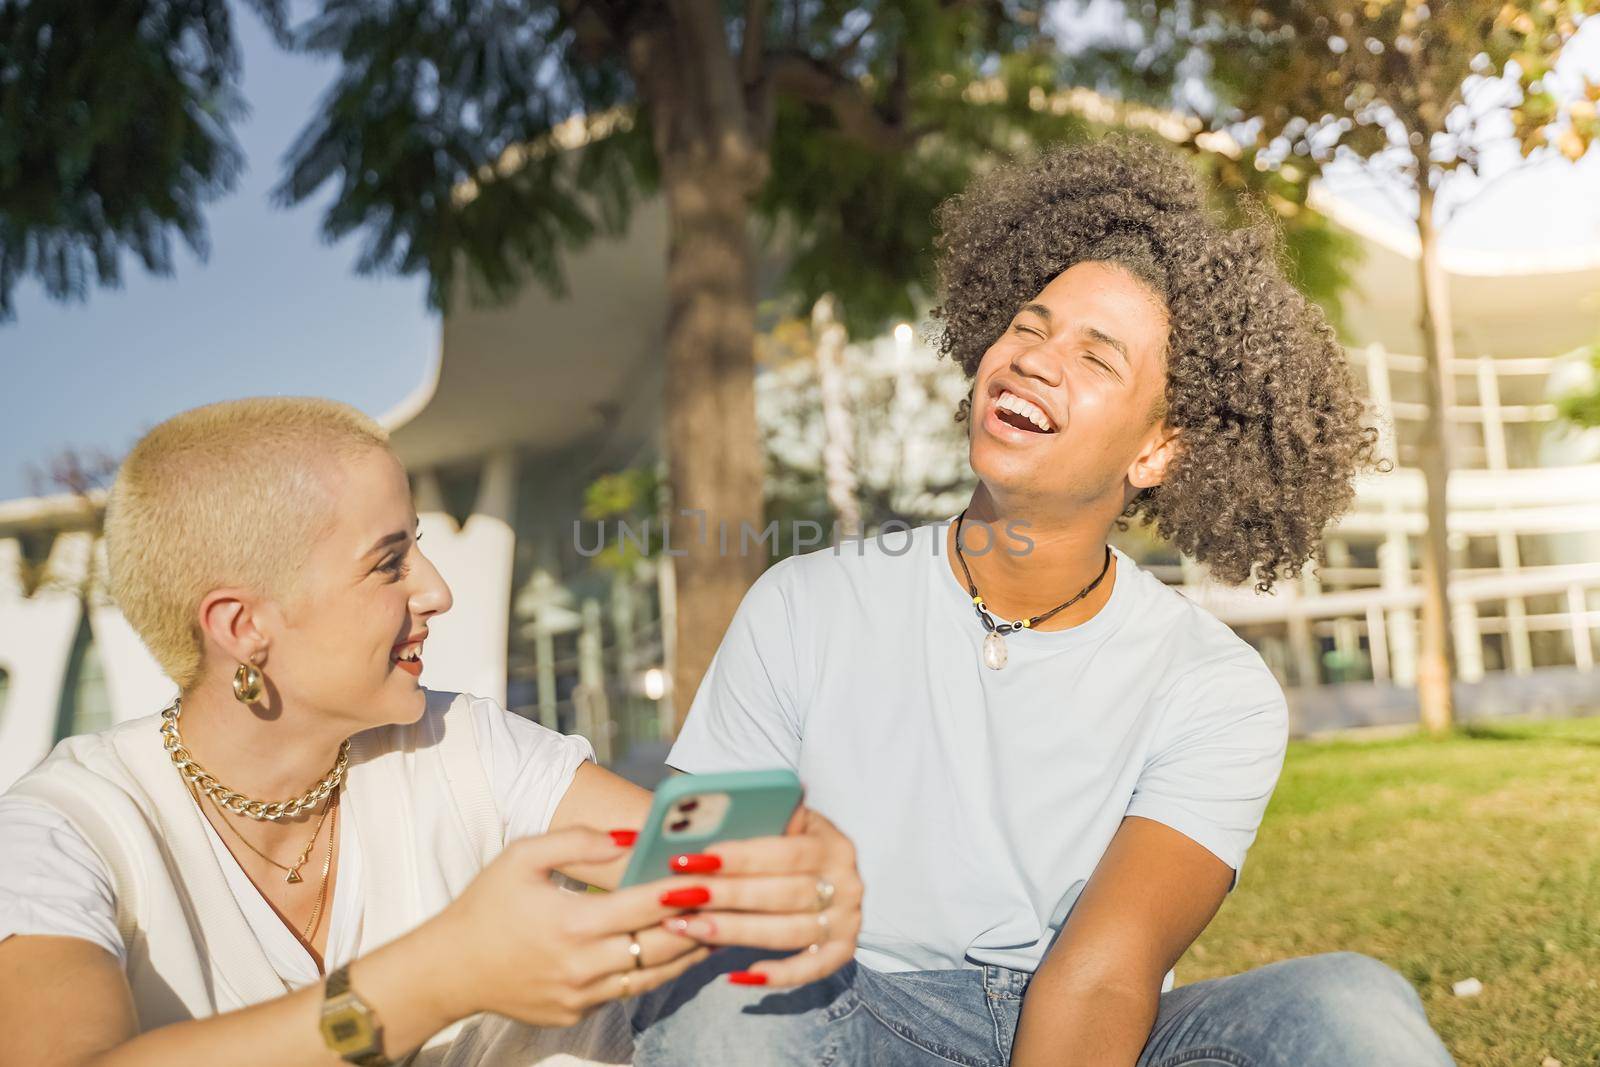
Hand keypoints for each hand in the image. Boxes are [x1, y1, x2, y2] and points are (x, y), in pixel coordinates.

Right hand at [430, 829, 711, 1026]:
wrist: (449, 970)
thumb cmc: (486, 904)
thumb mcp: (521, 857)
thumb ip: (576, 842)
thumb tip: (629, 838)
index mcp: (570, 923)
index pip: (643, 905)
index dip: (683, 890)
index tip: (715, 874)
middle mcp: (581, 965)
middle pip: (660, 945)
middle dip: (700, 922)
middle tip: (734, 901)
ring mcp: (581, 995)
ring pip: (653, 975)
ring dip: (689, 952)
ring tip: (722, 926)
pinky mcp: (578, 1013)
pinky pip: (629, 992)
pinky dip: (657, 972)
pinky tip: (679, 952)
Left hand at [655, 806, 863, 987]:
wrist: (826, 873)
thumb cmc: (787, 843)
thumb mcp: (782, 821)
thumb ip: (753, 817)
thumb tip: (696, 813)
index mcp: (832, 843)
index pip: (785, 851)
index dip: (740, 857)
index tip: (695, 859)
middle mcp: (847, 882)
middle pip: (782, 894)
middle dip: (726, 895)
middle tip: (676, 895)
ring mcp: (847, 919)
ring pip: (788, 932)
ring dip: (734, 932)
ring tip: (686, 927)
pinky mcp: (843, 950)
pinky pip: (811, 969)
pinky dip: (777, 975)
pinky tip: (735, 976)